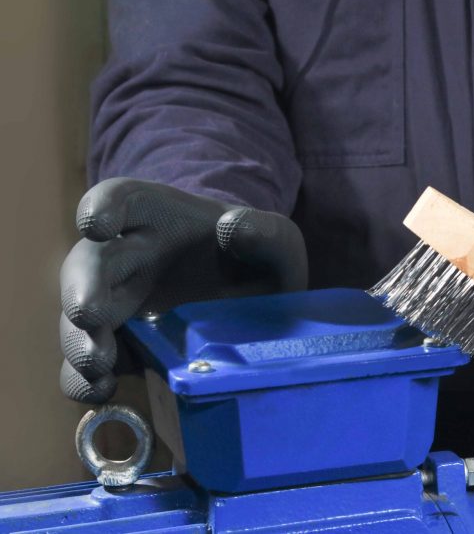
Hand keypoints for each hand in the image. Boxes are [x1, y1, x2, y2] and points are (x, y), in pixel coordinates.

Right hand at [59, 178, 306, 402]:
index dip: (102, 207)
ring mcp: (117, 306)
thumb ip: (265, 233)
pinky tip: (101, 391)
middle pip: (88, 266)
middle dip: (84, 289)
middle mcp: (125, 258)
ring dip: (79, 342)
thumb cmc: (259, 261)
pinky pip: (88, 366)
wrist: (261, 304)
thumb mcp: (277, 242)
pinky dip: (86, 379)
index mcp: (156, 218)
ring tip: (98, 362)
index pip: (120, 199)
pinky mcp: (121, 348)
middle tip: (89, 313)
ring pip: (78, 321)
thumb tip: (232, 227)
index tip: (99, 224)